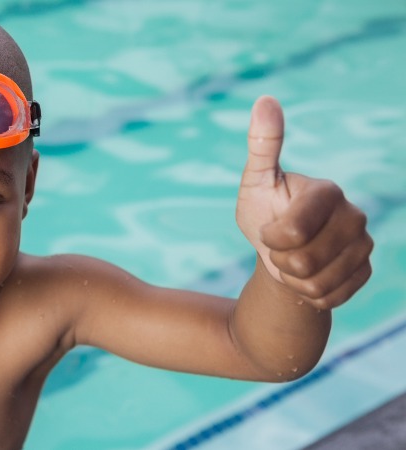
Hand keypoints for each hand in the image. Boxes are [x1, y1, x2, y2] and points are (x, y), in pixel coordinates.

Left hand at [236, 96, 372, 308]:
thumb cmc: (264, 212)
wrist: (279, 253)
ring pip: (316, 281)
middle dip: (279, 260)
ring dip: (292, 279)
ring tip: (291, 261)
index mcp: (327, 191)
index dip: (271, 238)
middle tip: (278, 247)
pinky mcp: (365, 271)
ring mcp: (364, 245)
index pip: (295, 230)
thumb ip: (263, 145)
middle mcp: (354, 215)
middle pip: (305, 260)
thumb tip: (265, 99)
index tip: (266, 230)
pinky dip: (308, 293)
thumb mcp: (256, 181)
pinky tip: (307, 277)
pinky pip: (329, 297)